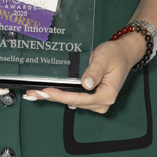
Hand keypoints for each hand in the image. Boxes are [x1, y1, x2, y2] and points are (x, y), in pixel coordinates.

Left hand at [23, 33, 145, 112]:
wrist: (123, 54)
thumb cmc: (115, 55)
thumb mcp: (104, 59)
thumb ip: (94, 72)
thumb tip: (86, 84)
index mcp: (107, 95)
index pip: (80, 99)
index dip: (62, 96)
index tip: (46, 92)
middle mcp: (101, 102)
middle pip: (74, 102)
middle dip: (53, 97)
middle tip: (32, 93)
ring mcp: (96, 102)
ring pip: (72, 101)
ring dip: (54, 97)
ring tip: (34, 93)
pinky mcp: (92, 98)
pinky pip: (74, 98)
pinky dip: (60, 95)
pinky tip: (46, 93)